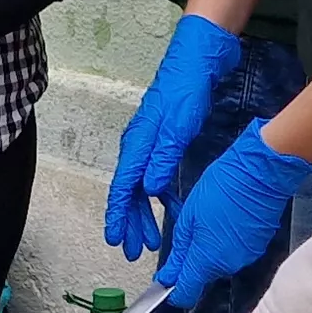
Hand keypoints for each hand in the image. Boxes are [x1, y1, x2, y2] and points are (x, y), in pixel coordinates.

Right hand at [109, 15, 245, 258]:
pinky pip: (155, 176)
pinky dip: (161, 196)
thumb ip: (163, 157)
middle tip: (132, 250)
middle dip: (130, 222)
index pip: (123, 186)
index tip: (114, 238)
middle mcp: (138, 145)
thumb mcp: (179, 125)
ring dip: (145, 214)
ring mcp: (149, 144)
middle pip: (128, 192)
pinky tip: (171, 210)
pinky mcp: (161, 142)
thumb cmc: (186, 90)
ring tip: (150, 241)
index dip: (117, 214)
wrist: (196, 62)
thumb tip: (148, 189)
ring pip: (141, 187)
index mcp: (138, 143)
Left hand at [151, 122, 311, 304]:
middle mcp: (228, 265)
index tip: (165, 280)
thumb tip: (168, 276)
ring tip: (211, 218)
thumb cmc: (225, 186)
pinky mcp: (258, 247)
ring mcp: (246, 257)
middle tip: (191, 229)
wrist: (261, 173)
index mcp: (207, 260)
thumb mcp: (189, 217)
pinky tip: (227, 219)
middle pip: (203, 276)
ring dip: (212, 248)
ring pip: (219, 263)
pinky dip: (228, 241)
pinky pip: (235, 252)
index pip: (186, 294)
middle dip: (193, 260)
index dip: (172, 291)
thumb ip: (179, 252)